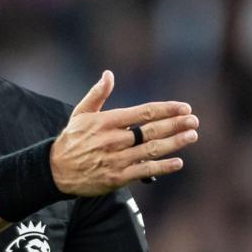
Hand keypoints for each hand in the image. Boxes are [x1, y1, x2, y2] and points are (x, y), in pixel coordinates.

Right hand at [51, 70, 198, 195]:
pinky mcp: (117, 177)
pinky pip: (145, 171)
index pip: (143, 113)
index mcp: (107, 122)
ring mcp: (117, 159)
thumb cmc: (72, 139)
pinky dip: (163, 167)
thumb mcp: (81, 113)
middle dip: (176, 124)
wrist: (57, 170)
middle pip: (152, 130)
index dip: (166, 109)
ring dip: (175, 143)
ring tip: (191, 136)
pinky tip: (178, 162)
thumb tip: (108, 74)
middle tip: (194, 121)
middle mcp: (114, 139)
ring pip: (152, 150)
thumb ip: (97, 94)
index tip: (184, 108)